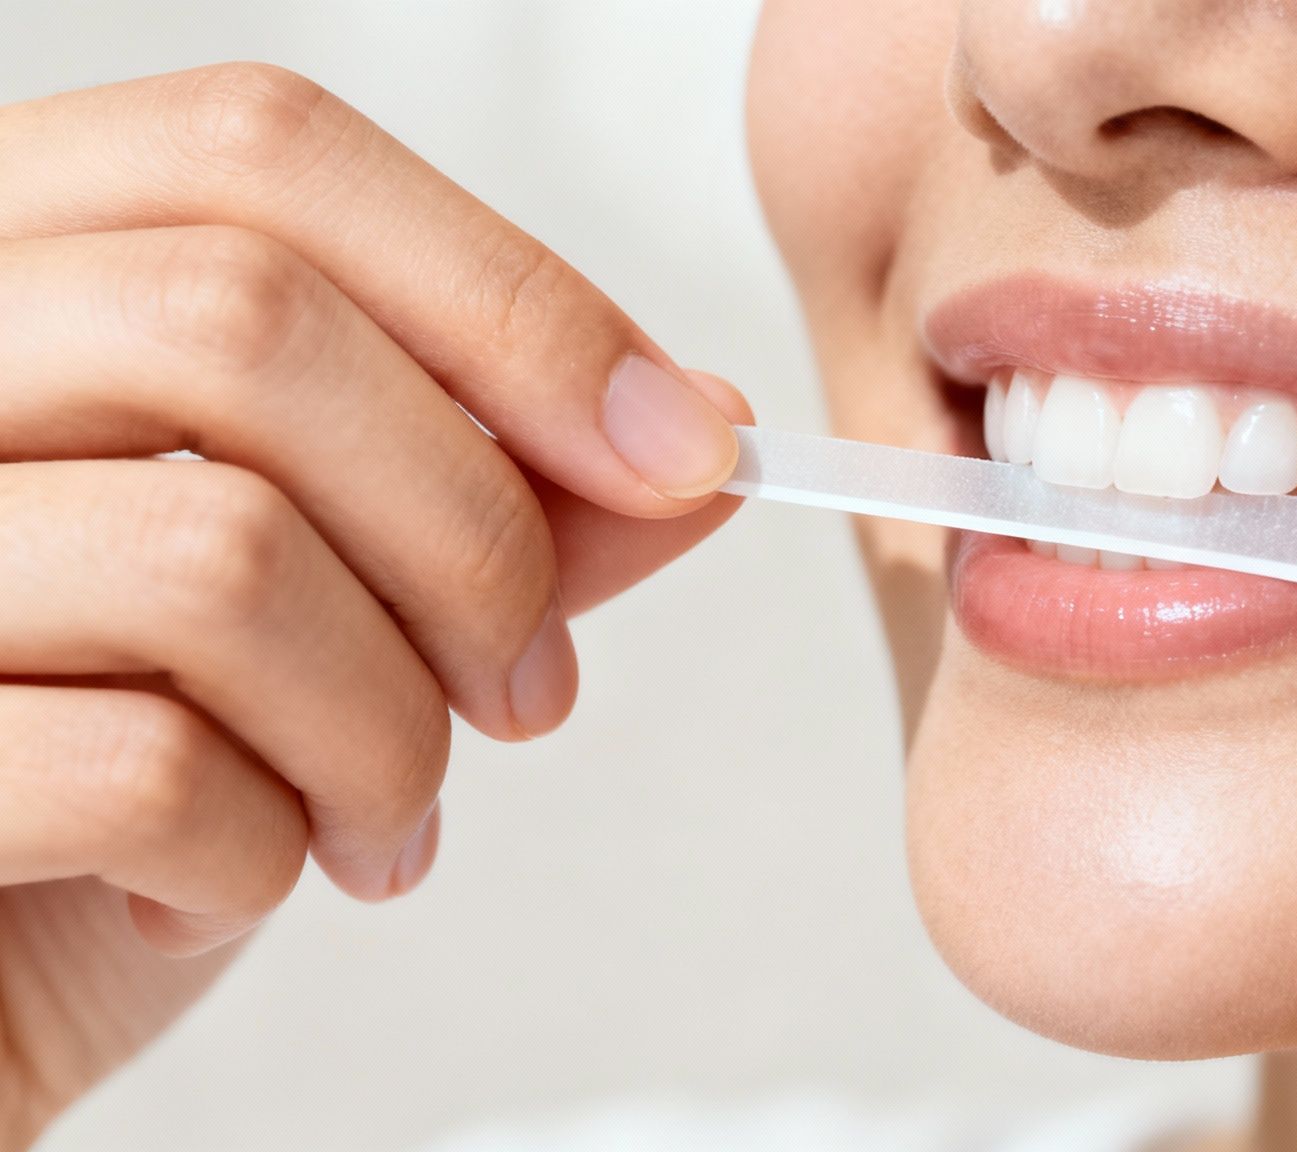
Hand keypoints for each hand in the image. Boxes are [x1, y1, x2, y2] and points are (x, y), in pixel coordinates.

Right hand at [0, 63, 748, 1143]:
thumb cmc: (110, 757)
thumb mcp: (321, 600)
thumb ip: (488, 493)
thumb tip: (698, 425)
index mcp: (12, 266)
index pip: (261, 155)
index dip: (506, 298)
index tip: (682, 448)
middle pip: (246, 326)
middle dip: (472, 541)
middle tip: (526, 695)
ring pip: (218, 555)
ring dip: (387, 737)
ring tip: (377, 824)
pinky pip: (144, 769)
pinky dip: (256, 859)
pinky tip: (210, 890)